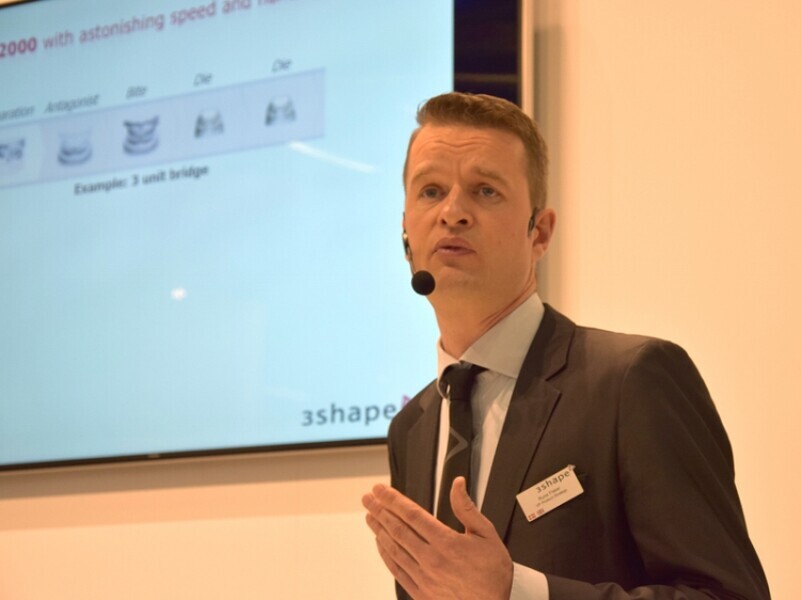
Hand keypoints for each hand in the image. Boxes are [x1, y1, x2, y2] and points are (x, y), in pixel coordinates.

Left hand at [362, 477, 512, 599]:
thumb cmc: (492, 577)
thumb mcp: (488, 536)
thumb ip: (468, 508)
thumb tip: (457, 485)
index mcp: (447, 543)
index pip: (412, 514)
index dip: (393, 500)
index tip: (381, 490)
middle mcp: (431, 559)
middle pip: (397, 528)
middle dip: (380, 510)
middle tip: (368, 498)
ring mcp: (423, 576)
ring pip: (394, 548)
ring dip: (379, 529)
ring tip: (370, 516)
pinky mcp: (420, 592)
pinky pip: (396, 569)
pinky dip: (386, 554)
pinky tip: (381, 544)